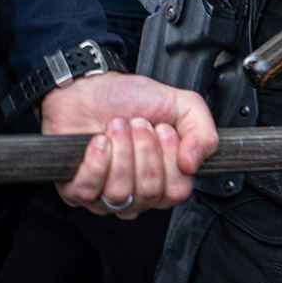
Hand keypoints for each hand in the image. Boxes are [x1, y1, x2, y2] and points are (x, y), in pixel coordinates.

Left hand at [41, 72, 217, 217]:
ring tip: (118, 127)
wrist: (90, 87)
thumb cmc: (131, 98)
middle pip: (150, 192)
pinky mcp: (78, 191)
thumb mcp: (181, 104)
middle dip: (144, 149)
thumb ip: (203, 132)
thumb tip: (194, 163)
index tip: (164, 130)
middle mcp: (139, 191)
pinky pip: (90, 190)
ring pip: (121, 192)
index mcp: (166, 176)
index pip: (178, 190)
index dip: (171, 159)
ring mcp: (107, 195)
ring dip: (121, 150)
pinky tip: (99, 141)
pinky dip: (97, 159)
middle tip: (139, 124)